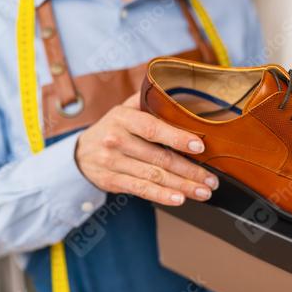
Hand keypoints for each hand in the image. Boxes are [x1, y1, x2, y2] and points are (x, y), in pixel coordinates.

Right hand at [75, 93, 218, 204]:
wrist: (79, 153)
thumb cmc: (113, 128)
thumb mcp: (124, 109)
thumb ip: (148, 101)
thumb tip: (181, 92)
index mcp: (123, 118)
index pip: (153, 128)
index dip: (177, 138)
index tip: (200, 146)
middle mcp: (117, 139)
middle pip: (159, 157)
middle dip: (190, 171)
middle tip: (212, 180)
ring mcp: (112, 162)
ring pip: (154, 176)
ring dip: (182, 186)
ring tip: (203, 192)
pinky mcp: (111, 181)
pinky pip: (140, 189)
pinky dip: (161, 196)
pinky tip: (179, 199)